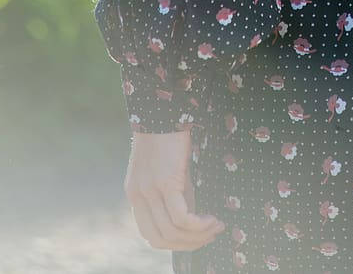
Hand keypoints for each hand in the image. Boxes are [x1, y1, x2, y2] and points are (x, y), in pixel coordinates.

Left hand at [124, 129, 225, 250]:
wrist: (163, 108)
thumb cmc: (167, 133)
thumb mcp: (167, 168)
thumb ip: (174, 191)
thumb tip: (192, 214)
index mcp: (135, 194)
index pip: (150, 234)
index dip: (174, 243)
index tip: (196, 238)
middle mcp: (139, 196)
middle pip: (161, 239)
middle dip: (189, 244)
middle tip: (211, 236)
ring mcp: (150, 191)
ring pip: (172, 231)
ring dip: (198, 236)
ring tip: (217, 226)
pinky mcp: (166, 183)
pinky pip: (182, 217)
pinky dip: (199, 224)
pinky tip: (212, 218)